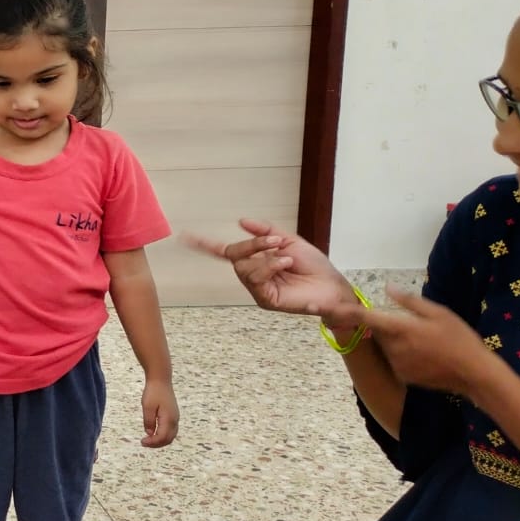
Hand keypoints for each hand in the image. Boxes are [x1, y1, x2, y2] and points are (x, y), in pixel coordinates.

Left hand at [141, 379, 179, 447]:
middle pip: (168, 439)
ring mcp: (175, 418)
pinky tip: (154, 434)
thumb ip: (148, 421)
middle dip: (156, 444)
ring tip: (148, 440)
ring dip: (160, 441)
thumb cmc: (153, 392)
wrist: (161, 380)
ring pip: (171, 436)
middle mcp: (174, 420)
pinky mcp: (173, 415)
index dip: (152, 442)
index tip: (142, 442)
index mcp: (169, 418)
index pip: (162, 437)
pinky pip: (171, 430)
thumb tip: (149, 433)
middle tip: (144, 443)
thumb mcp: (147, 407)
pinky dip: (163, 435)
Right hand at [183, 219, 355, 318]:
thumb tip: (241, 221)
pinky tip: (285, 264)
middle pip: (234, 256)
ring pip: (243, 267)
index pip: (226, 253)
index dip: (205, 245)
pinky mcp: (265, 299)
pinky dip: (269, 266)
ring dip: (264, 256)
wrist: (333, 286)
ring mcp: (258, 289)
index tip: (185, 237)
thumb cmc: (315, 266)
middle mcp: (253, 276)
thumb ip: (265, 231)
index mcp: (256, 261)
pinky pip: (256, 278)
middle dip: (252, 244)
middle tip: (276, 240)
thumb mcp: (290, 241)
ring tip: (286, 257)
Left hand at [319, 286, 502, 395]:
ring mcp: (396, 363)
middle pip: (376, 332)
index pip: (363, 317)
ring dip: (396, 341)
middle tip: (414, 327)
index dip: (338, 311)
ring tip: (426, 342)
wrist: (474, 374)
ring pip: (386, 346)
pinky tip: (426, 355)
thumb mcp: (439, 312)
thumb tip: (387, 287)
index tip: (316, 307)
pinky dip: (404, 354)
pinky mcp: (402, 375)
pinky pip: (395, 359)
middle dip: (385, 326)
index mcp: (400, 328)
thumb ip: (409, 301)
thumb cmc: (459, 338)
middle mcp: (393, 347)